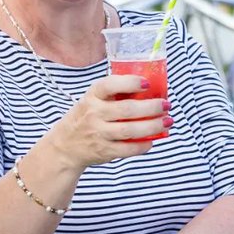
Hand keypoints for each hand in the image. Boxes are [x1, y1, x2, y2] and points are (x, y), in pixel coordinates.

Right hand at [44, 75, 169, 171]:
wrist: (65, 146)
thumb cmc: (86, 117)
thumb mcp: (93, 100)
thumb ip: (114, 94)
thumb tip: (151, 89)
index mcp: (92, 96)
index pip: (109, 85)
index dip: (130, 83)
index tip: (147, 83)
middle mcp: (94, 114)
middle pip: (127, 109)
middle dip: (151, 107)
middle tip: (166, 105)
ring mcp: (98, 133)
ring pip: (130, 130)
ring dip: (153, 126)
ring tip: (167, 121)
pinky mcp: (104, 151)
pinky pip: (128, 149)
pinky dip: (143, 145)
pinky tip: (153, 139)